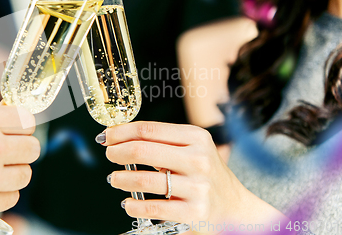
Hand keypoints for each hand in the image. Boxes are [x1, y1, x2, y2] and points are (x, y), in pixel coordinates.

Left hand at [102, 122, 285, 233]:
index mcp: (196, 137)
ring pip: (143, 180)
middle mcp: (198, 159)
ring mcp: (196, 187)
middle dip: (117, 152)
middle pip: (142, 150)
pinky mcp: (193, 212)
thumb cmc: (206, 174)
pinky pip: (152, 208)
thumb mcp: (192, 149)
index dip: (122, 132)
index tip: (107, 135)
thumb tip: (120, 137)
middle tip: (109, 154)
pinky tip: (128, 202)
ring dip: (120, 178)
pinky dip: (133, 205)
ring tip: (114, 178)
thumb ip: (162, 141)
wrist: (235, 208)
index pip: (149, 129)